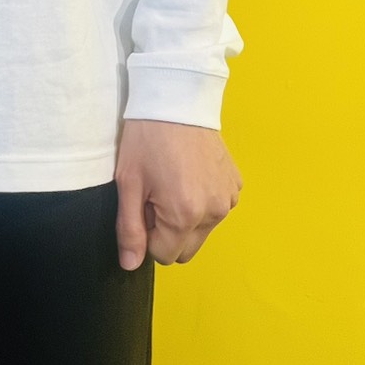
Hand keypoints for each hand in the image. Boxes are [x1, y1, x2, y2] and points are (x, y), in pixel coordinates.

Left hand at [114, 118, 241, 267]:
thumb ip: (130, 229)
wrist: (176, 99)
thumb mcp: (129, 184)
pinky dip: (202, 202)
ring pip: (202, 231)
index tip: (144, 205)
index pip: (163, 255)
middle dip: (167, 232)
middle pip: (186, 249)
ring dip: (186, 218)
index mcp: (185, 214)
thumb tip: (129, 264)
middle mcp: (214, 212)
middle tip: (156, 195)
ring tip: (172, 181)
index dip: (147, 235)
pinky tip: (189, 174)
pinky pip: (216, 210)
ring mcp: (229, 198)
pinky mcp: (236, 185)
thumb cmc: (147, 139)